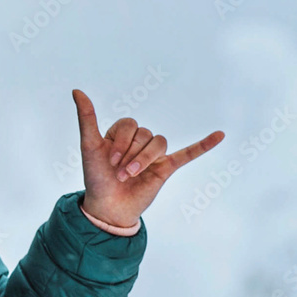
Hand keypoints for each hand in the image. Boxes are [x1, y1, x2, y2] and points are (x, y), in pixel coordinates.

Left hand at [71, 88, 224, 227]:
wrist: (107, 206)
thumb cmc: (96, 176)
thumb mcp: (88, 145)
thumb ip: (86, 118)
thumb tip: (76, 90)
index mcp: (121, 133)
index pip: (129, 125)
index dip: (119, 142)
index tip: (108, 160)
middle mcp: (138, 142)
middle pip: (144, 134)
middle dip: (129, 154)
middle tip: (118, 172)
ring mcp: (154, 155)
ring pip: (159, 143)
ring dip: (144, 159)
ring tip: (130, 175)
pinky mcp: (166, 168)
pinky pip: (188, 154)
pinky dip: (204, 145)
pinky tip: (220, 135)